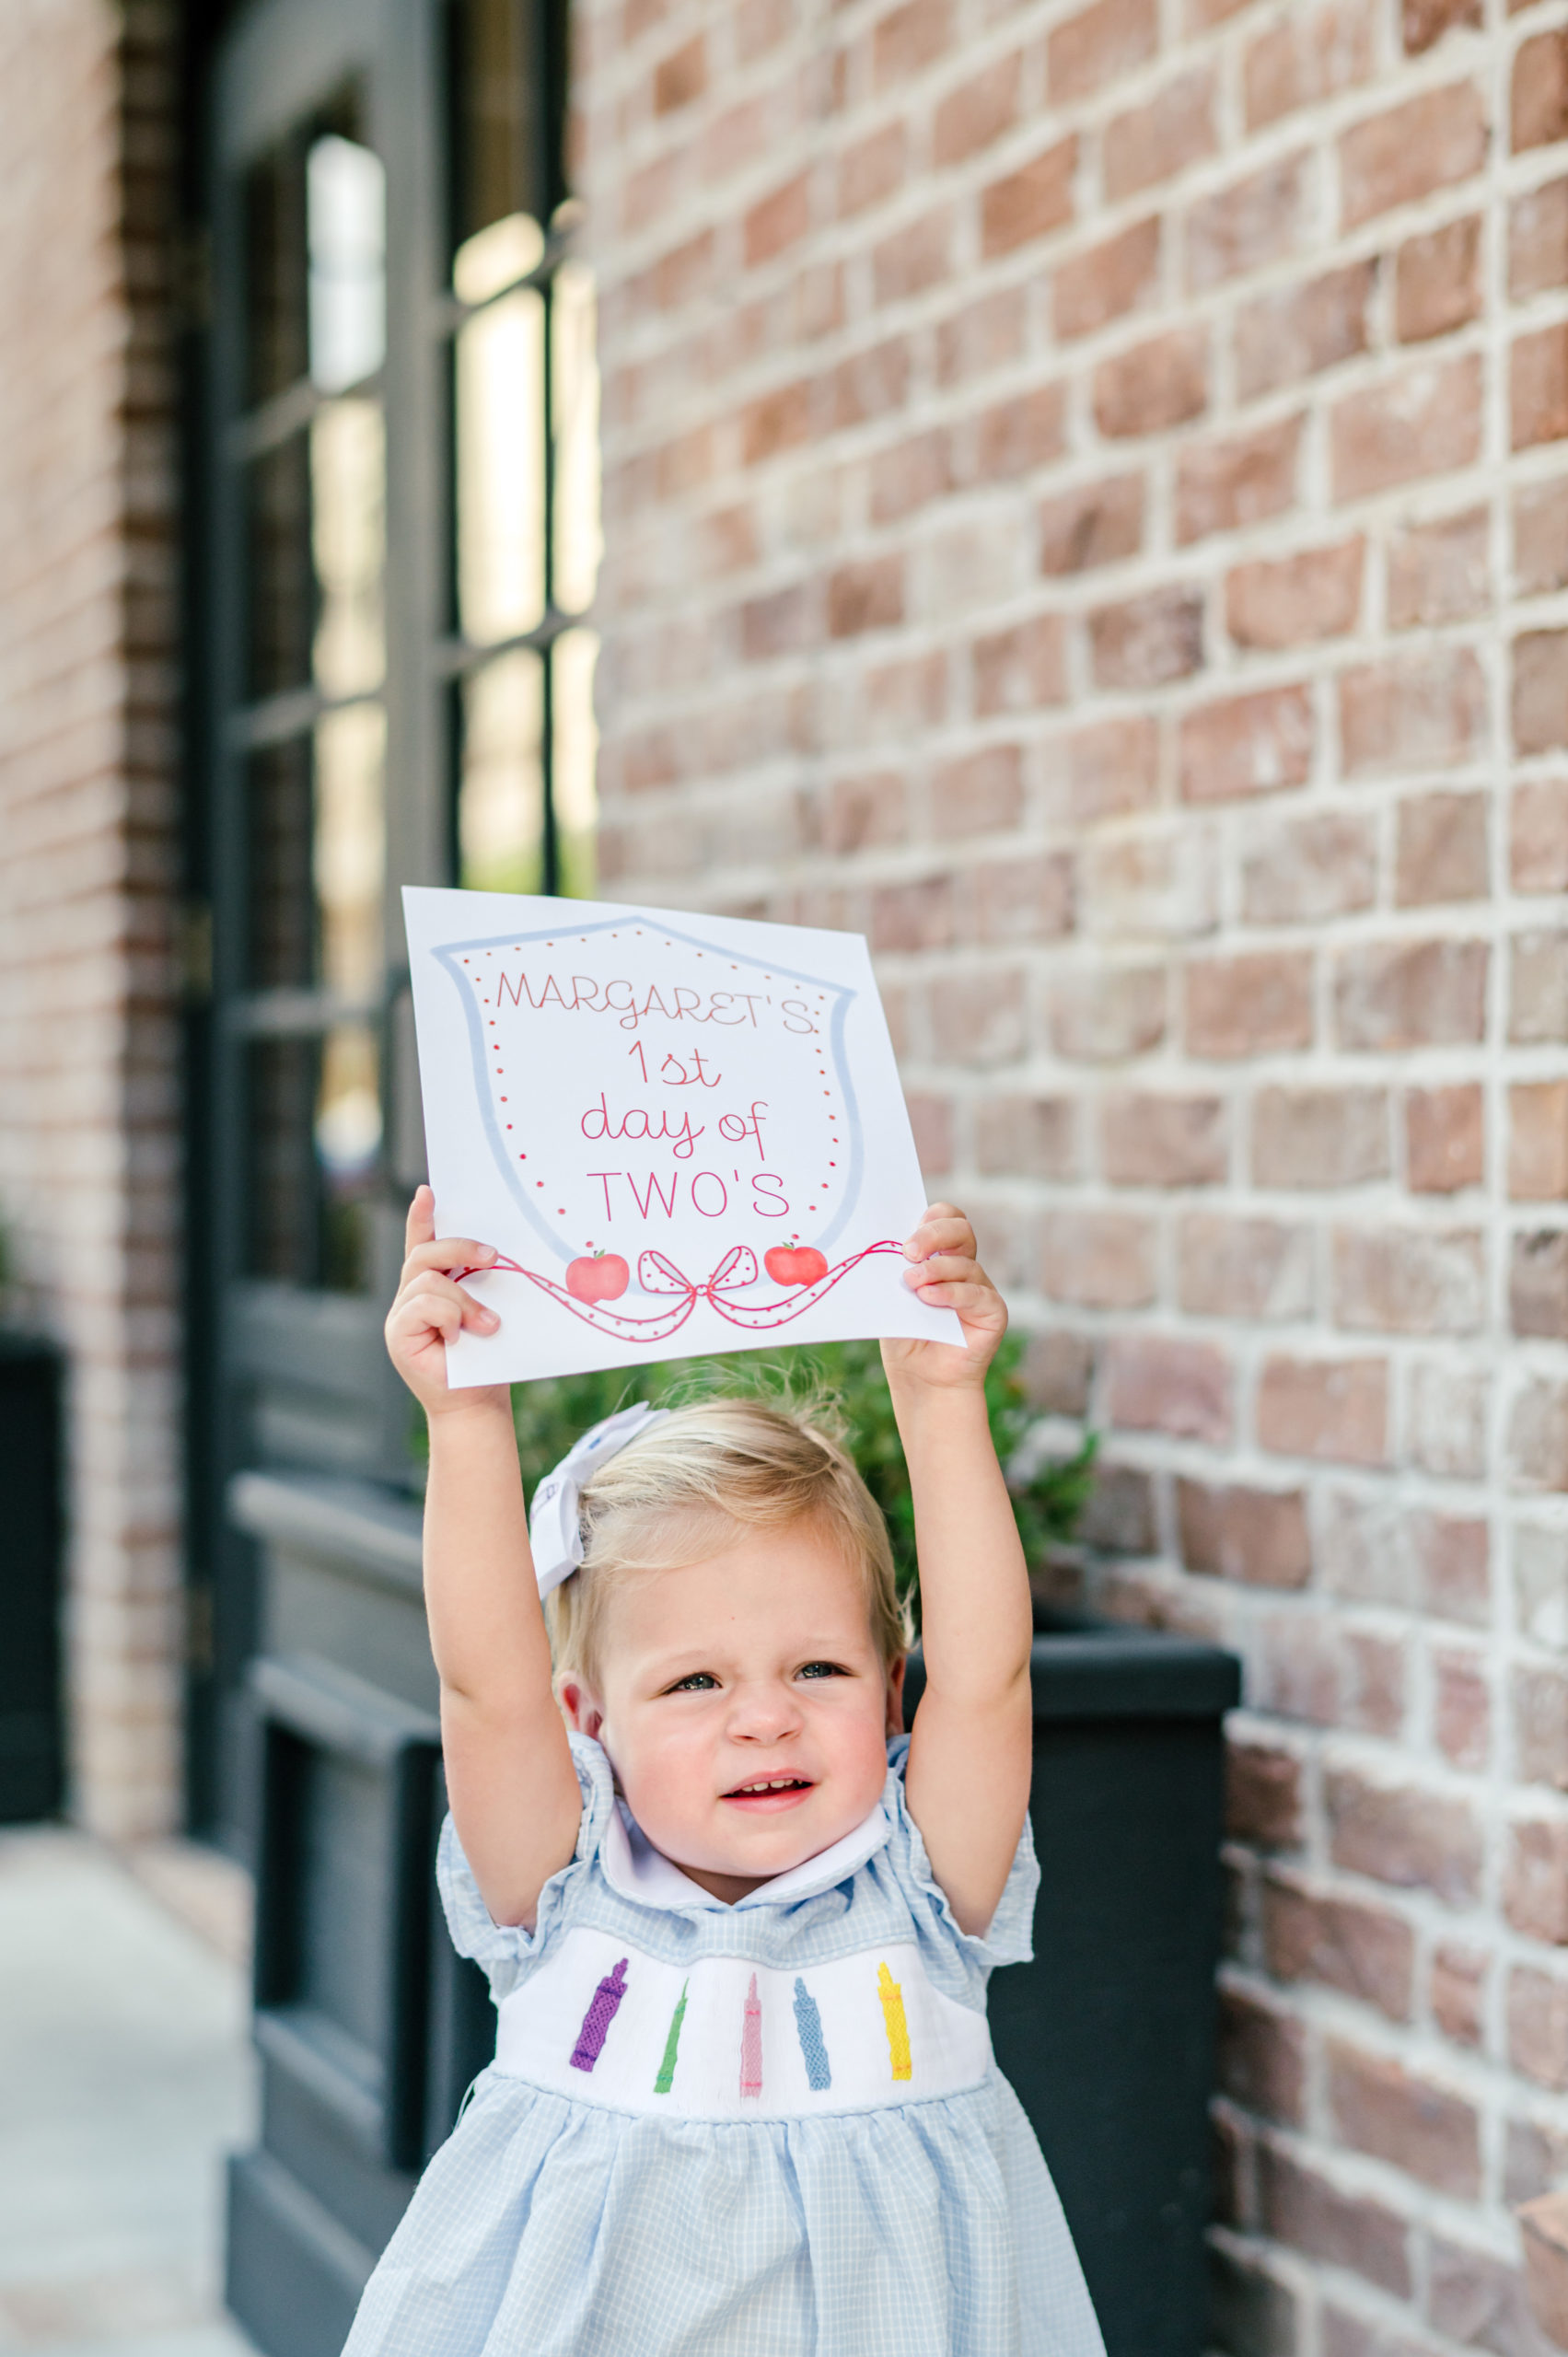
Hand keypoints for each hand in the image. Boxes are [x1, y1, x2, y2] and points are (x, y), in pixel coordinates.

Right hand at [384, 1186, 509, 1417]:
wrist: (477, 1402)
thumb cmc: (487, 1358)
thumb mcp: (488, 1311)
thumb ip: (480, 1285)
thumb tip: (497, 1254)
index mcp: (432, 1287)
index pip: (422, 1243)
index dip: (421, 1217)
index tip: (429, 1191)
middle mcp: (410, 1296)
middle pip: (424, 1254)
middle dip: (459, 1248)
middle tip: (492, 1257)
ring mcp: (400, 1315)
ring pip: (427, 1280)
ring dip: (463, 1299)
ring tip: (487, 1324)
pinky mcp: (397, 1334)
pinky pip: (422, 1305)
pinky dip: (449, 1315)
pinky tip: (462, 1335)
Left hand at [881, 1204, 1006, 1394]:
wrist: (921, 1380)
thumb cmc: (904, 1336)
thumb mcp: (892, 1296)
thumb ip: (896, 1270)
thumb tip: (888, 1247)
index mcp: (939, 1254)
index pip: (944, 1218)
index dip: (930, 1219)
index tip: (904, 1234)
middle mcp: (963, 1266)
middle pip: (960, 1229)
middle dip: (934, 1234)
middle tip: (909, 1251)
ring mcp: (980, 1287)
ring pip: (965, 1263)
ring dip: (936, 1270)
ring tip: (911, 1283)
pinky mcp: (992, 1311)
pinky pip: (976, 1293)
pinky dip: (951, 1293)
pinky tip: (929, 1298)